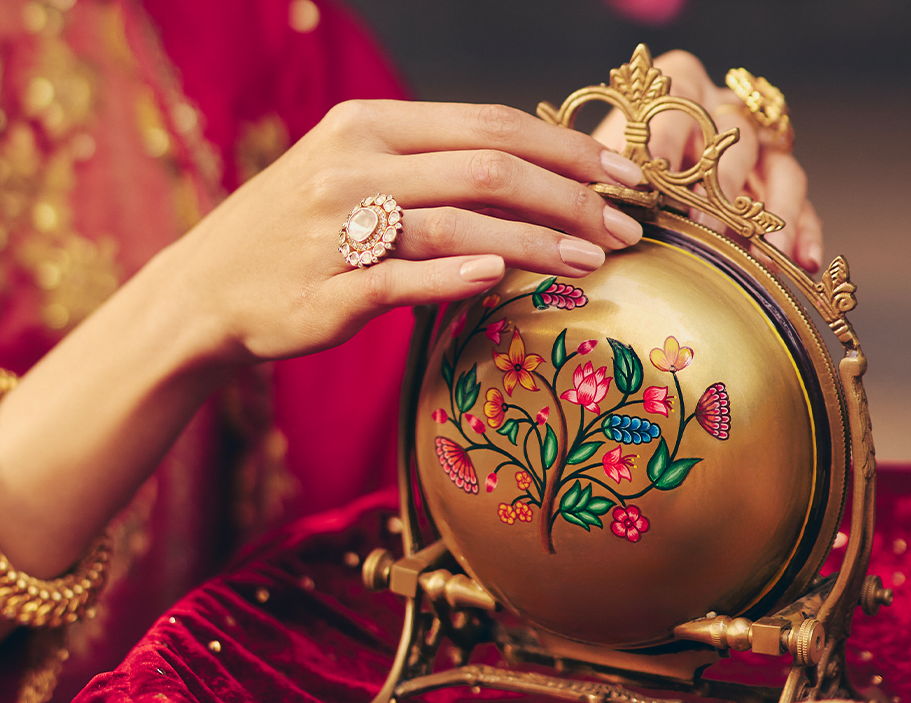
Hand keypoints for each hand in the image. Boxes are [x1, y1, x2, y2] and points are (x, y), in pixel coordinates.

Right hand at [147, 100, 647, 364]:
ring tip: (595, 260)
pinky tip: (504, 277)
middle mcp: (353, 166)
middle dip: (571, 196)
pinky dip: (457, 275)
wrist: (205, 292)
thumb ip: (442, 165)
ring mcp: (337, 228)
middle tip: (625, 227)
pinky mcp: (326, 289)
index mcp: (369, 126)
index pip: (490, 124)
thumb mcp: (362, 171)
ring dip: (537, 241)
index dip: (568, 148)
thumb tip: (551, 169)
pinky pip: (402, 280)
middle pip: (489, 169)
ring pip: (458, 224)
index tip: (626, 175)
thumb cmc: (306, 231)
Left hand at [590, 50, 824, 267]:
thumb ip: (604, 170)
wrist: (630, 188)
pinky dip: (805, 235)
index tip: (652, 175)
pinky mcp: (782, 189)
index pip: (681, 102)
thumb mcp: (604, 158)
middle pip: (740, 140)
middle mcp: (730, 113)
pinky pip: (806, 208)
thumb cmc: (618, 167)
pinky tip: (804, 261)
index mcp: (684, 89)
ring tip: (767, 253)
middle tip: (706, 224)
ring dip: (778, 213)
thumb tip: (601, 192)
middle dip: (724, 185)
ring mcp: (762, 151)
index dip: (668, 138)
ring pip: (783, 172)